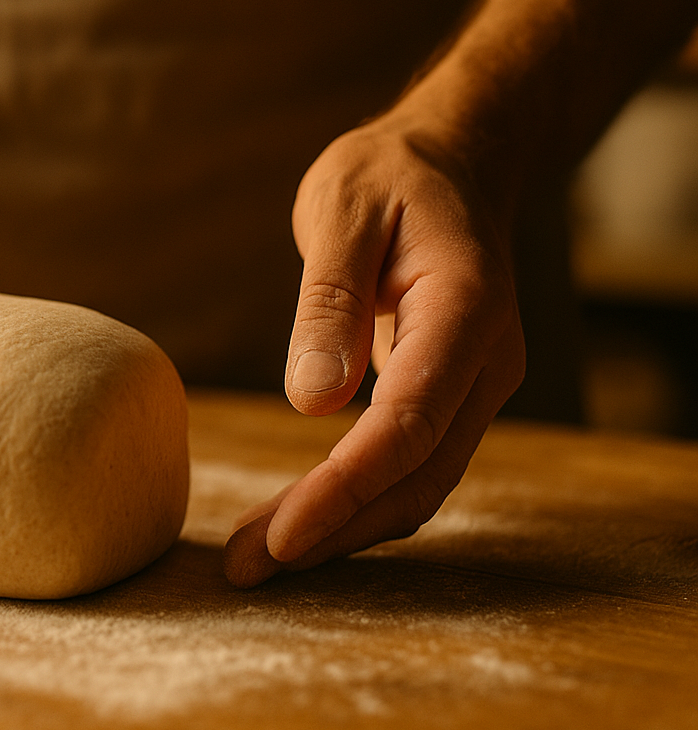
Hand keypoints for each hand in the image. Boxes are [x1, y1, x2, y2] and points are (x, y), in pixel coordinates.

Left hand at [223, 108, 525, 586]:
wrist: (451, 161)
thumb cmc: (390, 175)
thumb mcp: (345, 209)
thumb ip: (331, 301)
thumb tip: (314, 403)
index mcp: (465, 312)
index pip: (409, 426)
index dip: (345, 489)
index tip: (282, 534)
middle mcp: (485, 362)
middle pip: (417, 476)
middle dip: (334, 529)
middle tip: (245, 568)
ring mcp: (472, 385)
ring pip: (416, 484)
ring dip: (341, 528)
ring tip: (254, 558)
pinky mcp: (446, 396)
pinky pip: (407, 466)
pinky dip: (354, 500)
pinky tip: (295, 520)